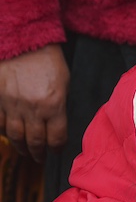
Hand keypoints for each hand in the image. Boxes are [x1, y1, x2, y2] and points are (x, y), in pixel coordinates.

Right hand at [0, 45, 68, 161]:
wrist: (24, 42)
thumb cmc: (48, 61)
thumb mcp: (64, 84)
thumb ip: (59, 105)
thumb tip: (57, 122)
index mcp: (54, 105)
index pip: (56, 138)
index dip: (57, 148)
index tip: (57, 151)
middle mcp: (33, 109)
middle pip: (35, 141)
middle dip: (38, 153)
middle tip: (39, 158)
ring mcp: (13, 105)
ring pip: (15, 135)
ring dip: (21, 146)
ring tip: (25, 151)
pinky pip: (0, 122)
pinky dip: (4, 131)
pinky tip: (9, 134)